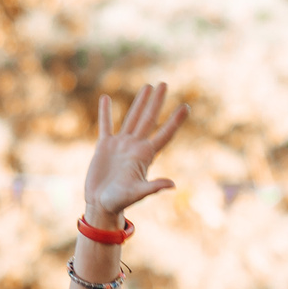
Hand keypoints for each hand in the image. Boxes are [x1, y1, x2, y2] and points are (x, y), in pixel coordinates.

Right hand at [82, 83, 185, 225]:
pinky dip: (105, 112)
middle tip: (164, 84)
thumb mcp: (137, 193)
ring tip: (147, 87)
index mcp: (145, 156)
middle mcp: (135, 147)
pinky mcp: (104, 146)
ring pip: (132, 118)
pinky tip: (106, 98)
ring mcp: (120, 145)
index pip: (164, 134)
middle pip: (149, 119)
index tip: (186, 107)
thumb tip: (172, 185)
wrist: (101, 204)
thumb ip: (153, 187)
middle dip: (157, 102)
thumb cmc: (120, 201)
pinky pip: (105, 125)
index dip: (175, 121)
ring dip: (139, 102)